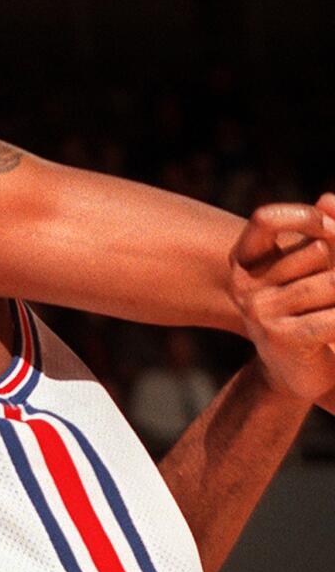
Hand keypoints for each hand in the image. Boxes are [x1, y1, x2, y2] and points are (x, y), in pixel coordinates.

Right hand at [229, 194, 334, 400]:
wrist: (298, 371)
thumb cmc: (311, 308)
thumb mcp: (315, 265)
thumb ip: (325, 230)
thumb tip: (326, 200)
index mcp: (245, 259)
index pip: (266, 219)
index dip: (302, 217)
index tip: (325, 226)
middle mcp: (244, 283)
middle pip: (318, 251)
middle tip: (331, 290)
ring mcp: (259, 310)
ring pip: (333, 283)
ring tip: (332, 309)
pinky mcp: (280, 337)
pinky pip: (333, 317)